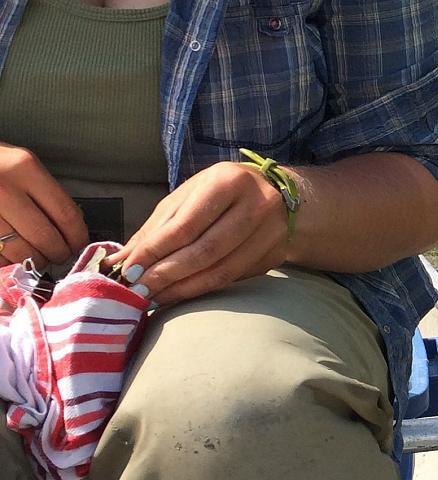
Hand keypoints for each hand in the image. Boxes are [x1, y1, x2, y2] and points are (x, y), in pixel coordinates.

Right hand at [0, 144, 88, 267]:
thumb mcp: (19, 165)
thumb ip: (42, 191)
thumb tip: (70, 226)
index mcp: (25, 169)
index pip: (66, 213)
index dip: (77, 237)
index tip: (79, 245)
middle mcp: (5, 188)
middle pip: (45, 237)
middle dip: (57, 253)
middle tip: (58, 256)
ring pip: (20, 251)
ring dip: (33, 261)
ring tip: (35, 257)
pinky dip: (8, 262)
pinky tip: (11, 256)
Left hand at [112, 162, 292, 305]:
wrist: (278, 193)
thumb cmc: (221, 192)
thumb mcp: (188, 197)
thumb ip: (156, 228)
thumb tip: (118, 262)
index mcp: (229, 182)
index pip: (186, 224)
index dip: (155, 251)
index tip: (128, 271)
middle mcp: (257, 205)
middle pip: (206, 250)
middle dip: (167, 274)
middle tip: (139, 290)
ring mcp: (271, 232)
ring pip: (222, 270)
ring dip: (184, 288)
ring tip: (155, 297)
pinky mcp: (275, 255)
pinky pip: (234, 278)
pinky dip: (203, 289)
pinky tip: (181, 294)